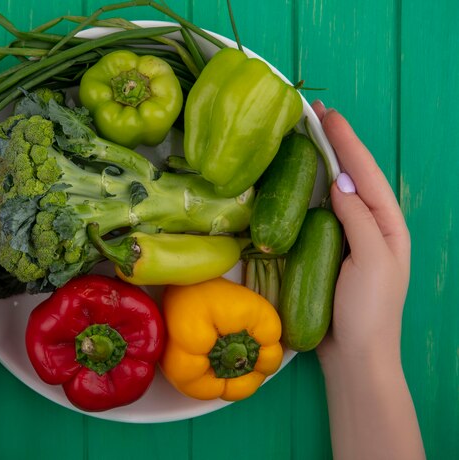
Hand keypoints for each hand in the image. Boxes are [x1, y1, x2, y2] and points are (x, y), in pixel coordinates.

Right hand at [311, 102, 410, 366]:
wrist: (355, 354)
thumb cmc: (369, 310)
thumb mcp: (372, 260)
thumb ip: (359, 218)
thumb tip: (342, 181)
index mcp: (388, 223)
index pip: (366, 172)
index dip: (346, 141)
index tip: (326, 114)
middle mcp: (371, 224)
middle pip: (353, 174)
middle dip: (336, 143)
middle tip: (314, 115)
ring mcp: (349, 237)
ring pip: (337, 190)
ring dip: (322, 161)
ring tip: (306, 137)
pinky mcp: (329, 249)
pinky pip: (320, 212)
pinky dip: (310, 190)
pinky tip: (298, 181)